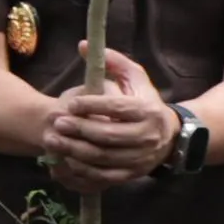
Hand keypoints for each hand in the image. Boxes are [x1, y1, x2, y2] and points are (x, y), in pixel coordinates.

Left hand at [43, 48, 178, 190]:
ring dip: (75, 151)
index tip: (71, 103)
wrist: (170, 137)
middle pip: (108, 135)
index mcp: (147, 111)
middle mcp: (146, 137)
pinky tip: (63, 161)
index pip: (118, 108)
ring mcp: (139, 159)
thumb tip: (83, 46)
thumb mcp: (136, 79)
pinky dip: (82, 171)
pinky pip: (103, 177)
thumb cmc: (145, 102)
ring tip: (53, 141)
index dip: (93, 106)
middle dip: (79, 130)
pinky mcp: (131, 175)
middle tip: (57, 123)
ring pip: (104, 158)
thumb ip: (113, 62)